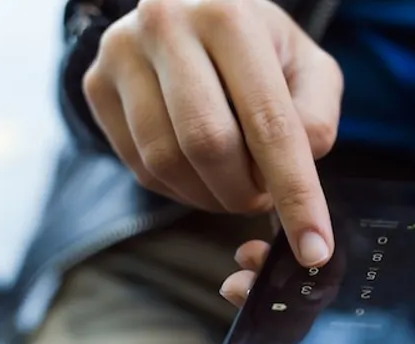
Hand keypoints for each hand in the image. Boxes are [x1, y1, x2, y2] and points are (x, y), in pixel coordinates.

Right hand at [83, 0, 342, 265]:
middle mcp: (167, 25)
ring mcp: (123, 54)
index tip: (314, 250)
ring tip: (237, 181)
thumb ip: (317, 118)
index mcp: (230, 17)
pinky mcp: (97, 85)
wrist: (194, 14)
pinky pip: (141, 167)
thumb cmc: (262, 50)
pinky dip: (182, 188)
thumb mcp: (309, 70)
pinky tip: (201, 171)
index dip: (296, 195)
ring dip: (212, 195)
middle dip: (246, 193)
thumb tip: (298, 169)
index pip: (269, 124)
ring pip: (167, 162)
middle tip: (263, 196)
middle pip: (208, 146)